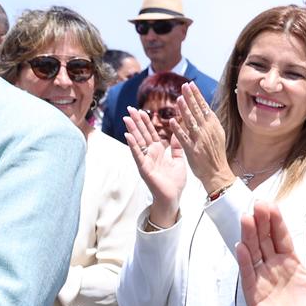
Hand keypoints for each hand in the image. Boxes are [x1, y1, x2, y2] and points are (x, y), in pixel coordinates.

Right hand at [125, 108, 187, 224]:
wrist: (173, 197)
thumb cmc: (175, 182)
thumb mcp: (179, 160)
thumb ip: (177, 147)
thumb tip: (178, 133)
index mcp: (158, 151)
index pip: (151, 133)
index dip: (146, 122)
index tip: (142, 110)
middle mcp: (150, 154)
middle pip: (142, 134)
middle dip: (136, 121)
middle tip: (129, 108)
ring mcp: (146, 160)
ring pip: (138, 142)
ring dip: (132, 130)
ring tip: (126, 118)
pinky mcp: (144, 168)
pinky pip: (138, 155)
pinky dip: (133, 145)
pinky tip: (128, 136)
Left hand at [173, 85, 234, 193]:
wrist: (217, 172)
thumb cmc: (216, 154)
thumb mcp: (217, 134)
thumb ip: (210, 122)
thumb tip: (204, 108)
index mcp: (213, 126)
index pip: (204, 107)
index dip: (197, 95)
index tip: (191, 84)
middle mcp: (207, 131)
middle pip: (197, 111)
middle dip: (190, 97)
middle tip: (184, 85)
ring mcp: (200, 140)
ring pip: (191, 122)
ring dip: (185, 110)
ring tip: (179, 98)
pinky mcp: (192, 150)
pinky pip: (183, 138)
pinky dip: (178, 129)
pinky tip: (172, 121)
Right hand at [235, 202, 305, 305]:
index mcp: (289, 261)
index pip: (280, 236)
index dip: (276, 220)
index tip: (272, 203)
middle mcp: (272, 266)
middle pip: (265, 239)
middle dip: (261, 221)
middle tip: (259, 203)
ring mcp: (261, 279)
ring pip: (254, 253)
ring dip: (249, 236)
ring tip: (247, 218)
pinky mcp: (254, 294)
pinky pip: (248, 275)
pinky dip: (244, 262)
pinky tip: (241, 247)